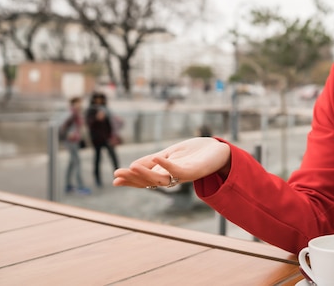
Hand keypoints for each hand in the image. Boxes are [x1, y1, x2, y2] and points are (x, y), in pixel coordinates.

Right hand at [112, 137, 230, 187]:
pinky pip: (179, 171)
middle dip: (133, 178)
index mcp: (165, 174)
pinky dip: (168, 165)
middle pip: (150, 182)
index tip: (115, 178)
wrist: (218, 151)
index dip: (131, 179)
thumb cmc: (194, 153)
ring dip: (146, 174)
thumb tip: (132, 166)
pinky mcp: (194, 171)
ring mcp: (183, 176)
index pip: (145, 179)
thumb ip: (153, 160)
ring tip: (131, 167)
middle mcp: (172, 178)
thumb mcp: (169, 154)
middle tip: (117, 174)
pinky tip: (158, 158)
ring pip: (161, 179)